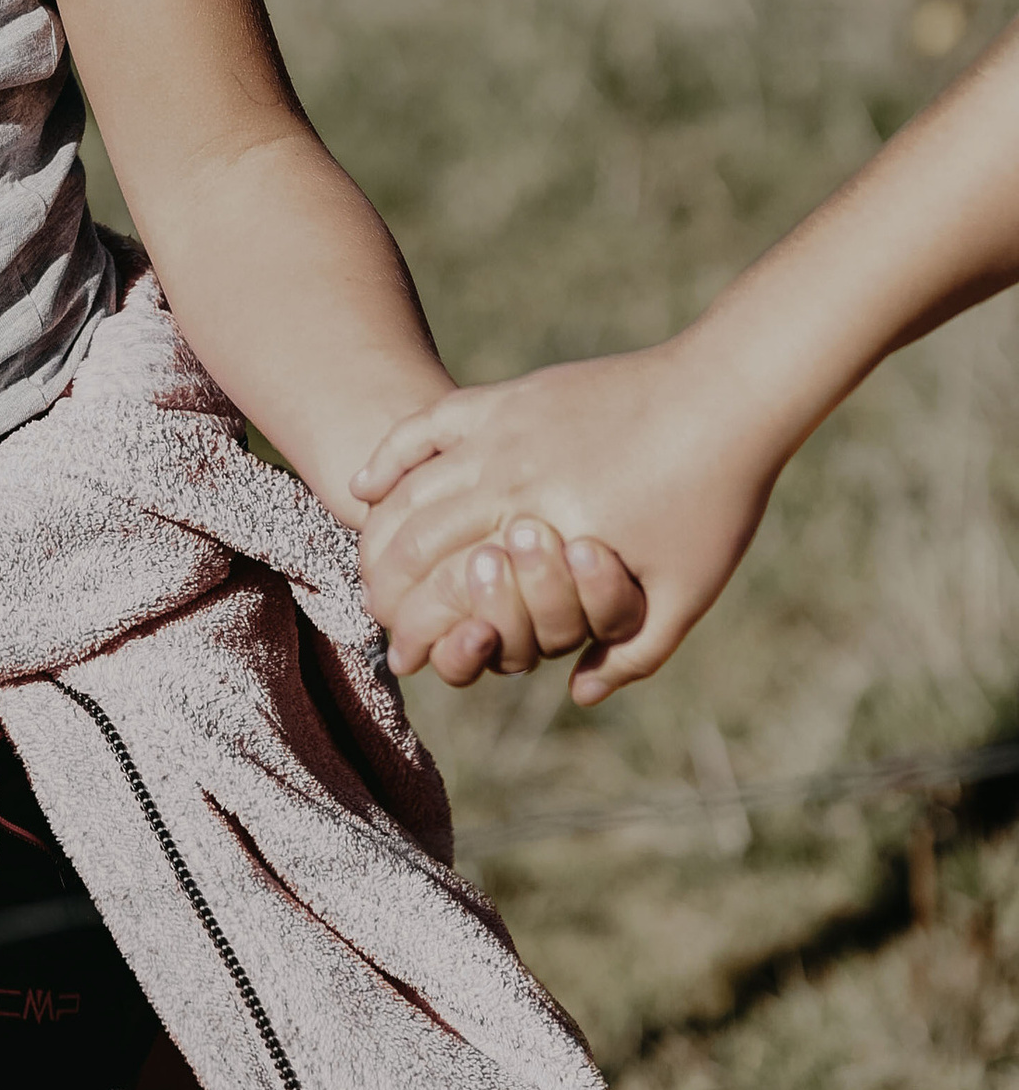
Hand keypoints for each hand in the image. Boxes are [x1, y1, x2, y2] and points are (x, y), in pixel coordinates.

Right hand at [350, 339, 781, 699]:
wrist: (724, 400)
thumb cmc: (712, 506)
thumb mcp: (681, 598)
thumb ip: (627, 654)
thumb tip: (577, 692)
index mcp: (546, 536)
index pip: (451, 590)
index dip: (417, 631)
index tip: (400, 656)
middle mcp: (511, 481)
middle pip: (415, 539)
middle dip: (384, 586)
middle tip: (376, 615)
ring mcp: (504, 431)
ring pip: (411, 485)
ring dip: (379, 532)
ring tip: (368, 564)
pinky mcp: (511, 397)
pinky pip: (429, 424)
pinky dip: (389, 455)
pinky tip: (365, 483)